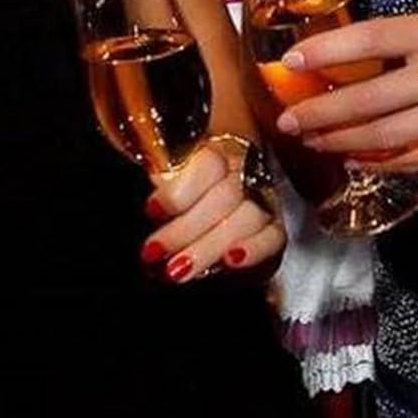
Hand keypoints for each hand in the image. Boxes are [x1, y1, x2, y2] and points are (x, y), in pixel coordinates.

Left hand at [142, 139, 284, 281]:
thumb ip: (161, 175)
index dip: (178, 192)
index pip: (208, 164)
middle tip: (153, 252)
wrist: (219, 190)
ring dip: (208, 246)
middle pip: (224, 196)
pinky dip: (254, 249)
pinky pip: (273, 236)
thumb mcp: (169, 169)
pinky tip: (231, 260)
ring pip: (246, 218)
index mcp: (217, 148)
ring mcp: (262, 196)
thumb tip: (143, 183)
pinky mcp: (273, 225)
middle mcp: (245, 169)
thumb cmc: (187, 182)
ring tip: (177, 269)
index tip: (152, 210)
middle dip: (184, 230)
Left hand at [273, 12, 417, 172]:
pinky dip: (380, 164)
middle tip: (289, 120)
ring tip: (313, 141)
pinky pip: (415, 160)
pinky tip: (354, 160)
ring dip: (343, 141)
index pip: (371, 39)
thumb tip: (338, 50)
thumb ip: (401, 35)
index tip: (291, 60)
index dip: (326, 51)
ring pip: (387, 135)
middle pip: (371, 97)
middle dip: (321, 113)